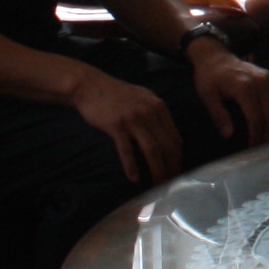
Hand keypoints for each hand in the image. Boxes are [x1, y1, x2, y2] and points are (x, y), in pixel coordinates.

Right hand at [70, 70, 184, 183]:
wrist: (91, 86)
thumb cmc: (117, 95)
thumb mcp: (143, 99)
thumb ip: (157, 114)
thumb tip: (171, 136)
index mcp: (159, 107)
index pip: (174, 137)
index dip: (177, 156)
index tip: (177, 170)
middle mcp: (150, 112)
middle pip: (166, 145)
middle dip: (171, 166)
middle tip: (170, 182)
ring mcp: (133, 118)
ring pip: (152, 149)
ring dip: (157, 168)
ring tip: (158, 183)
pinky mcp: (116, 125)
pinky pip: (127, 150)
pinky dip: (132, 165)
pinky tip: (134, 178)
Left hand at [190, 42, 268, 145]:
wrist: (215, 56)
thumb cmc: (209, 78)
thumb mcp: (207, 96)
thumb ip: (218, 115)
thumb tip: (228, 135)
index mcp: (244, 86)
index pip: (256, 117)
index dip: (256, 135)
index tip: (252, 149)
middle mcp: (261, 81)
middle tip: (264, 151)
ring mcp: (268, 79)